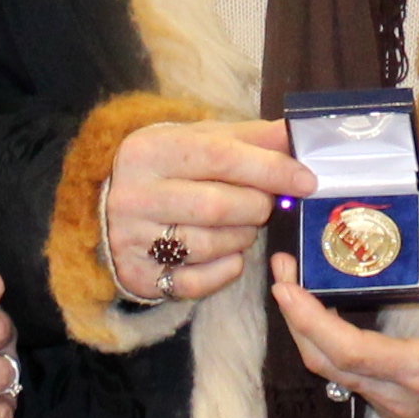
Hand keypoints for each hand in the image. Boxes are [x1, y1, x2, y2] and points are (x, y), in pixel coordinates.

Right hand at [101, 118, 310, 305]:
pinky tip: (227, 254)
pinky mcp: (137, 276)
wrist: (112, 208)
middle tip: (264, 204)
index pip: (221, 157)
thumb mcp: (202, 141)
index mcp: (150, 151)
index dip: (270, 170)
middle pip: (218, 206)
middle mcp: (134, 195)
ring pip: (210, 245)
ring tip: (242, 226)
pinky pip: (197, 282)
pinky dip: (225, 269)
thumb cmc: (171, 169)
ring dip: (243, 238)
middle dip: (257, 207)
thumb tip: (296, 135)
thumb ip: (250, 138)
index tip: (306, 180)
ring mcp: (131, 239)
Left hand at [272, 216, 418, 417]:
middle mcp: (401, 396)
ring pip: (331, 373)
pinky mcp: (391, 406)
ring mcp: (394, 406)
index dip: (310, 321)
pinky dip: (324, 344)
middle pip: (327, 364)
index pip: (350, 352)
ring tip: (293, 287)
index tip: (287, 287)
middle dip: (295, 319)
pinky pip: (345, 376)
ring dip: (306, 331)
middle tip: (281, 274)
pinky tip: (320, 312)